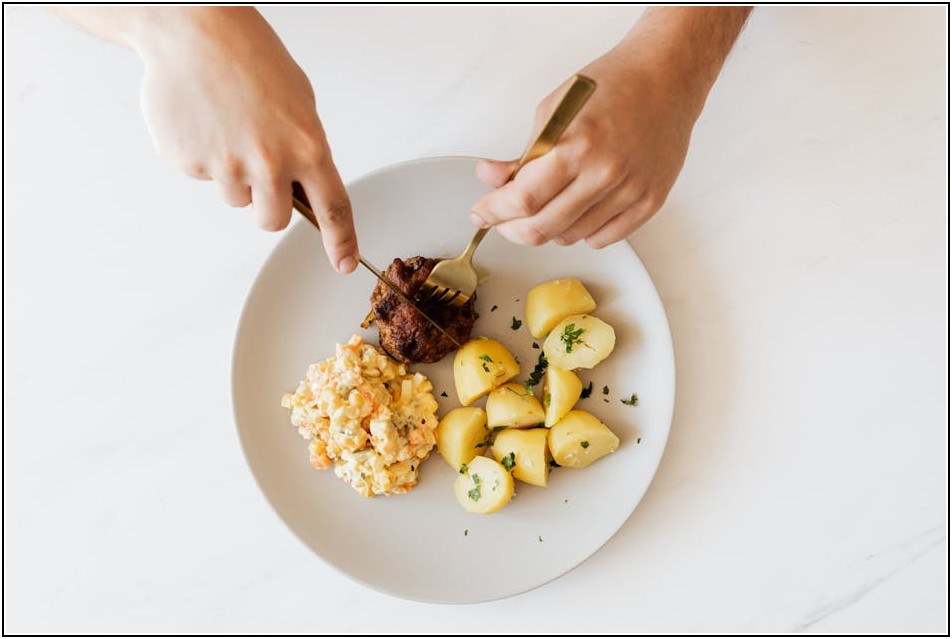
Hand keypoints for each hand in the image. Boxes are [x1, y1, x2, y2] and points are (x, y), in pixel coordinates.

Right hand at [135, 8, 357, 272]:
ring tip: (228, 127)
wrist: (194, 31)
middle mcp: (270, 163)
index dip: (341, 242)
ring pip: (236, 198)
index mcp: (307, 146)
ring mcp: (227, 166)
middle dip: (269, 204)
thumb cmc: (251, 60)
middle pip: (274, 220)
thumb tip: (303, 188)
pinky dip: (203, 154)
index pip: (333, 208)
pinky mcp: (189, 163)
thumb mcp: (298, 102)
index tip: (345, 265)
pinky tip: (203, 120)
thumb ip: (304, 149)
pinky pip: (203, 176)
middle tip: (260, 166)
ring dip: (234, 175)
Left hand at [471, 48, 695, 248]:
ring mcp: (630, 192)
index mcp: (577, 145)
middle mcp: (605, 173)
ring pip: (570, 237)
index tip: (481, 213)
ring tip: (541, 206)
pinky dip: (581, 231)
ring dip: (546, 227)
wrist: (667, 77)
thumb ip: (523, 153)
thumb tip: (493, 180)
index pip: (523, 199)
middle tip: (501, 219)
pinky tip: (575, 211)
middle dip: (511, 228)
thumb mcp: (553, 110)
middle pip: (542, 228)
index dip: (494, 212)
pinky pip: (602, 238)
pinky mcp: (649, 202)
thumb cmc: (612, 86)